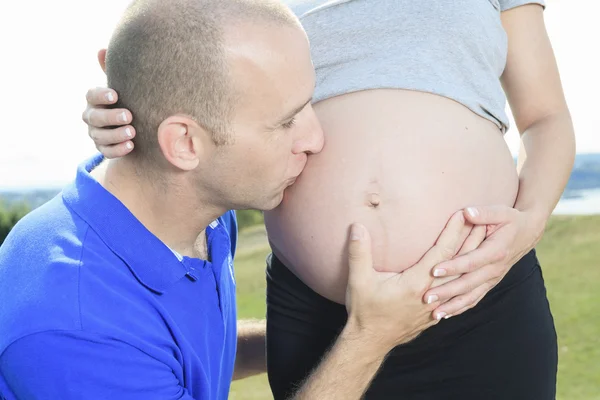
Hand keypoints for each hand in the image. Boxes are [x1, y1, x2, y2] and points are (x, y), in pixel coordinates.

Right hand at [81, 49, 135, 158]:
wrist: (134, 123)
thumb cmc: (127, 99)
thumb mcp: (123, 86)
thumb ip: (113, 71)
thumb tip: (102, 49)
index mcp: (94, 99)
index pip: (91, 95)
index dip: (101, 95)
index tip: (116, 95)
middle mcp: (91, 117)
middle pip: (95, 118)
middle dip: (111, 117)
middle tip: (129, 115)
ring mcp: (96, 134)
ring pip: (100, 136)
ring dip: (116, 134)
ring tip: (133, 132)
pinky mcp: (104, 148)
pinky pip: (107, 151)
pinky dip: (118, 149)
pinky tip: (131, 146)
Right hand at [344, 211, 473, 352]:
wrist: (370, 342)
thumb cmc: (365, 311)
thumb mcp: (358, 280)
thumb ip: (359, 252)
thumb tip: (357, 226)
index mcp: (416, 283)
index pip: (441, 253)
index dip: (453, 232)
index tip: (461, 214)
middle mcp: (432, 294)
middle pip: (460, 264)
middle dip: (472, 242)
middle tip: (486, 222)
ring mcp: (436, 306)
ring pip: (462, 280)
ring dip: (474, 260)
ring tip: (484, 243)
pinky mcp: (435, 314)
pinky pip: (458, 294)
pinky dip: (468, 280)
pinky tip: (472, 276)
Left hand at [424, 205, 545, 318]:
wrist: (529, 231)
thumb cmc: (511, 219)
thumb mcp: (500, 211)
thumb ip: (483, 213)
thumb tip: (467, 212)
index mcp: (496, 251)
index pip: (471, 262)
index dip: (453, 267)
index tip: (433, 271)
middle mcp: (495, 268)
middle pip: (468, 284)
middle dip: (447, 292)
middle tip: (426, 298)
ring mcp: (494, 278)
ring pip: (472, 296)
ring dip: (452, 306)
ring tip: (434, 314)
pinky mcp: (490, 283)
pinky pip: (476, 298)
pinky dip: (461, 307)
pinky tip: (446, 314)